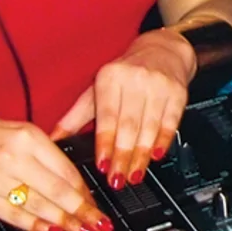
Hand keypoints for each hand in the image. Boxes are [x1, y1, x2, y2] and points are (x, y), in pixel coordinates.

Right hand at [0, 106, 113, 230]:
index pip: (65, 169)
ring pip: (38, 205)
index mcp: (28, 137)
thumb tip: (76, 185)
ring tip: (82, 230)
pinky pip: (13, 214)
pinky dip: (35, 225)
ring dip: (63, 221)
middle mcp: (12, 157)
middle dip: (82, 211)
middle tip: (98, 224)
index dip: (84, 191)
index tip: (97, 204)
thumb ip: (48, 156)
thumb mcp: (23, 132)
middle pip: (56, 190)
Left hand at [50, 29, 194, 190]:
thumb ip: (75, 116)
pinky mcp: (178, 93)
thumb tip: (53, 140)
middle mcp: (135, 79)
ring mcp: (159, 85)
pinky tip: (156, 156)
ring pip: (150, 126)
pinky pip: (170, 122)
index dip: (105, 143)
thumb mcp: (97, 89)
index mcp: (111, 77)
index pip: (107, 116)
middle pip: (129, 124)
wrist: (163, 50)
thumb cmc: (125, 74)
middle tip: (117, 180)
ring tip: (134, 175)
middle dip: (123, 156)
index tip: (103, 166)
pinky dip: (163, 141)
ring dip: (141, 155)